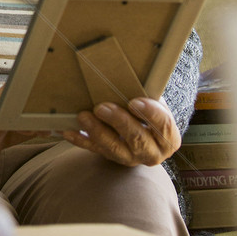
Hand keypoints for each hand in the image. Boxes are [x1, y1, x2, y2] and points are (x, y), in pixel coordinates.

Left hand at [63, 97, 179, 166]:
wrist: (147, 135)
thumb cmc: (152, 112)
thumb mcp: (157, 103)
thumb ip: (149, 96)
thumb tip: (129, 76)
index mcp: (168, 137)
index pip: (163, 125)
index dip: (150, 113)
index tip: (134, 101)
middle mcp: (152, 153)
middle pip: (137, 139)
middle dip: (118, 122)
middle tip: (102, 107)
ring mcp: (131, 158)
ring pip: (114, 149)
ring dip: (97, 132)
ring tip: (84, 116)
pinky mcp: (112, 159)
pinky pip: (94, 150)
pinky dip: (80, 140)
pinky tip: (68, 131)